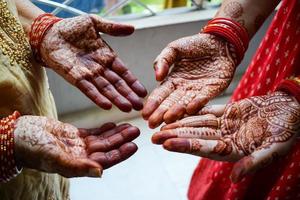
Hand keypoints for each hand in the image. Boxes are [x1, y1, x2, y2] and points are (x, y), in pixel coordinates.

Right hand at [14, 117, 139, 177]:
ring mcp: (77, 146)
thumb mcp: (54, 157)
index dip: (120, 154)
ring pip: (102, 140)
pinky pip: (93, 132)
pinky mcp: (73, 135)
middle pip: (107, 149)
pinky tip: (114, 123)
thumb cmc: (32, 148)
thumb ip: (77, 166)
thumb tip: (100, 172)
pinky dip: (104, 128)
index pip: (104, 160)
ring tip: (130, 125)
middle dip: (122, 140)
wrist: (18, 135)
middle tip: (136, 130)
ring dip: (116, 133)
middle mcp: (80, 157)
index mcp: (77, 165)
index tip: (134, 145)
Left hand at [40, 15, 146, 111]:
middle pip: (117, 84)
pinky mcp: (75, 78)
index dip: (133, 82)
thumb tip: (133, 28)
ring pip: (105, 89)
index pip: (123, 72)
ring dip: (116, 99)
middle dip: (129, 95)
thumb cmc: (71, 28)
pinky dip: (98, 98)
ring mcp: (88, 74)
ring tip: (128, 108)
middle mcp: (100, 68)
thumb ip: (113, 28)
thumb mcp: (94, 23)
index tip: (143, 92)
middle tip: (140, 106)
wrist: (49, 32)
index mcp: (107, 57)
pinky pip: (88, 89)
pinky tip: (107, 106)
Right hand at [142, 33, 235, 127]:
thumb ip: (162, 60)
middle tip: (152, 124)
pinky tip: (189, 109)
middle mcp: (183, 89)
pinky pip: (203, 98)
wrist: (220, 41)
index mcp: (172, 80)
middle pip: (170, 103)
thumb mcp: (174, 49)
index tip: (144, 113)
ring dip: (176, 112)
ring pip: (184, 104)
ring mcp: (197, 91)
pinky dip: (197, 104)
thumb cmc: (195, 44)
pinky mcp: (212, 90)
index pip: (160, 94)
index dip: (152, 104)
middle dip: (160, 114)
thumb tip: (156, 77)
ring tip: (167, 119)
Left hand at [152, 91, 299, 181]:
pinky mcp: (226, 113)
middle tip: (153, 137)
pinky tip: (177, 112)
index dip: (185, 146)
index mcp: (235, 150)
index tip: (165, 144)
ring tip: (159, 125)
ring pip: (197, 125)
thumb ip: (255, 161)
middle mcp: (225, 139)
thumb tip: (235, 178)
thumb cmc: (288, 129)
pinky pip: (206, 113)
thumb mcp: (275, 148)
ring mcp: (224, 126)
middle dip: (174, 137)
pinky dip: (191, 112)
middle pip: (195, 138)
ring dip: (178, 125)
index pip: (204, 149)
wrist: (292, 109)